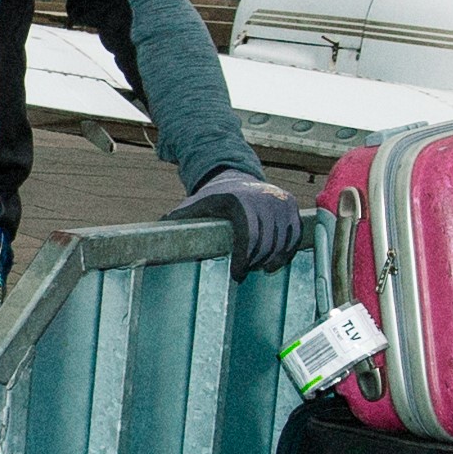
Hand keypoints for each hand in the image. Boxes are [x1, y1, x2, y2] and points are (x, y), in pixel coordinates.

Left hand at [176, 164, 307, 272]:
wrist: (237, 179)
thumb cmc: (213, 199)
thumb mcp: (194, 205)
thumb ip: (179, 218)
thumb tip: (158, 229)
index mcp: (238, 201)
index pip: (247, 236)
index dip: (243, 259)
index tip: (237, 274)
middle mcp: (262, 198)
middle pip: (265, 243)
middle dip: (255, 262)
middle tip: (246, 271)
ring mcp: (279, 201)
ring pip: (281, 241)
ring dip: (271, 260)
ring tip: (259, 267)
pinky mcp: (291, 205)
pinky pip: (294, 235)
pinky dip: (287, 252)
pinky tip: (275, 262)